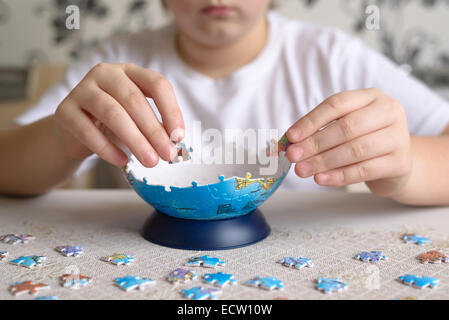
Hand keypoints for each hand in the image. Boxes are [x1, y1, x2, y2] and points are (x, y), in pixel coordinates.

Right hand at [55, 63, 183, 167]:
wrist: (75, 133)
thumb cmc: (114, 124)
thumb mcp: (138, 119)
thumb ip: (156, 126)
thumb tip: (175, 144)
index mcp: (130, 71)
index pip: (157, 84)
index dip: (171, 110)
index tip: (179, 136)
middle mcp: (106, 73)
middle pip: (134, 100)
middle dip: (154, 131)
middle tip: (167, 155)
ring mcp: (82, 89)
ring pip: (112, 113)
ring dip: (135, 140)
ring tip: (150, 161)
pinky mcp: (64, 110)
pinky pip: (88, 130)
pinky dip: (107, 149)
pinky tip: (122, 161)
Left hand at [285, 88, 412, 196]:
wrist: (396, 164)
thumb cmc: (364, 141)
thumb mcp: (345, 128)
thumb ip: (321, 131)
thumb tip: (292, 142)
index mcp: (371, 97)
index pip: (337, 103)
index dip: (311, 120)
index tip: (291, 136)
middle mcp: (389, 112)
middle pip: (347, 127)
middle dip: (315, 143)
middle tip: (293, 156)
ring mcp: (398, 137)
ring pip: (355, 149)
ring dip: (324, 161)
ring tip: (302, 170)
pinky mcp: (400, 162)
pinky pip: (364, 170)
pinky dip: (338, 176)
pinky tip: (320, 179)